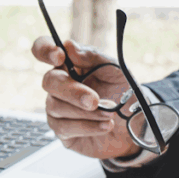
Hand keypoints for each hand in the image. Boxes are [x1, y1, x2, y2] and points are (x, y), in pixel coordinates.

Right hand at [31, 37, 137, 158]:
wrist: (134, 124)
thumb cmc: (122, 93)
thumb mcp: (116, 69)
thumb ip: (93, 56)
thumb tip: (70, 47)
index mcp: (69, 64)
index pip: (44, 50)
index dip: (45, 50)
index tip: (60, 56)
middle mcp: (59, 85)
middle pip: (49, 82)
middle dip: (72, 91)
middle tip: (94, 100)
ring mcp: (57, 108)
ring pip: (56, 107)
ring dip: (86, 112)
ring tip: (109, 114)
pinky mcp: (62, 130)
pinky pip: (64, 127)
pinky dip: (88, 126)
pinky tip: (104, 125)